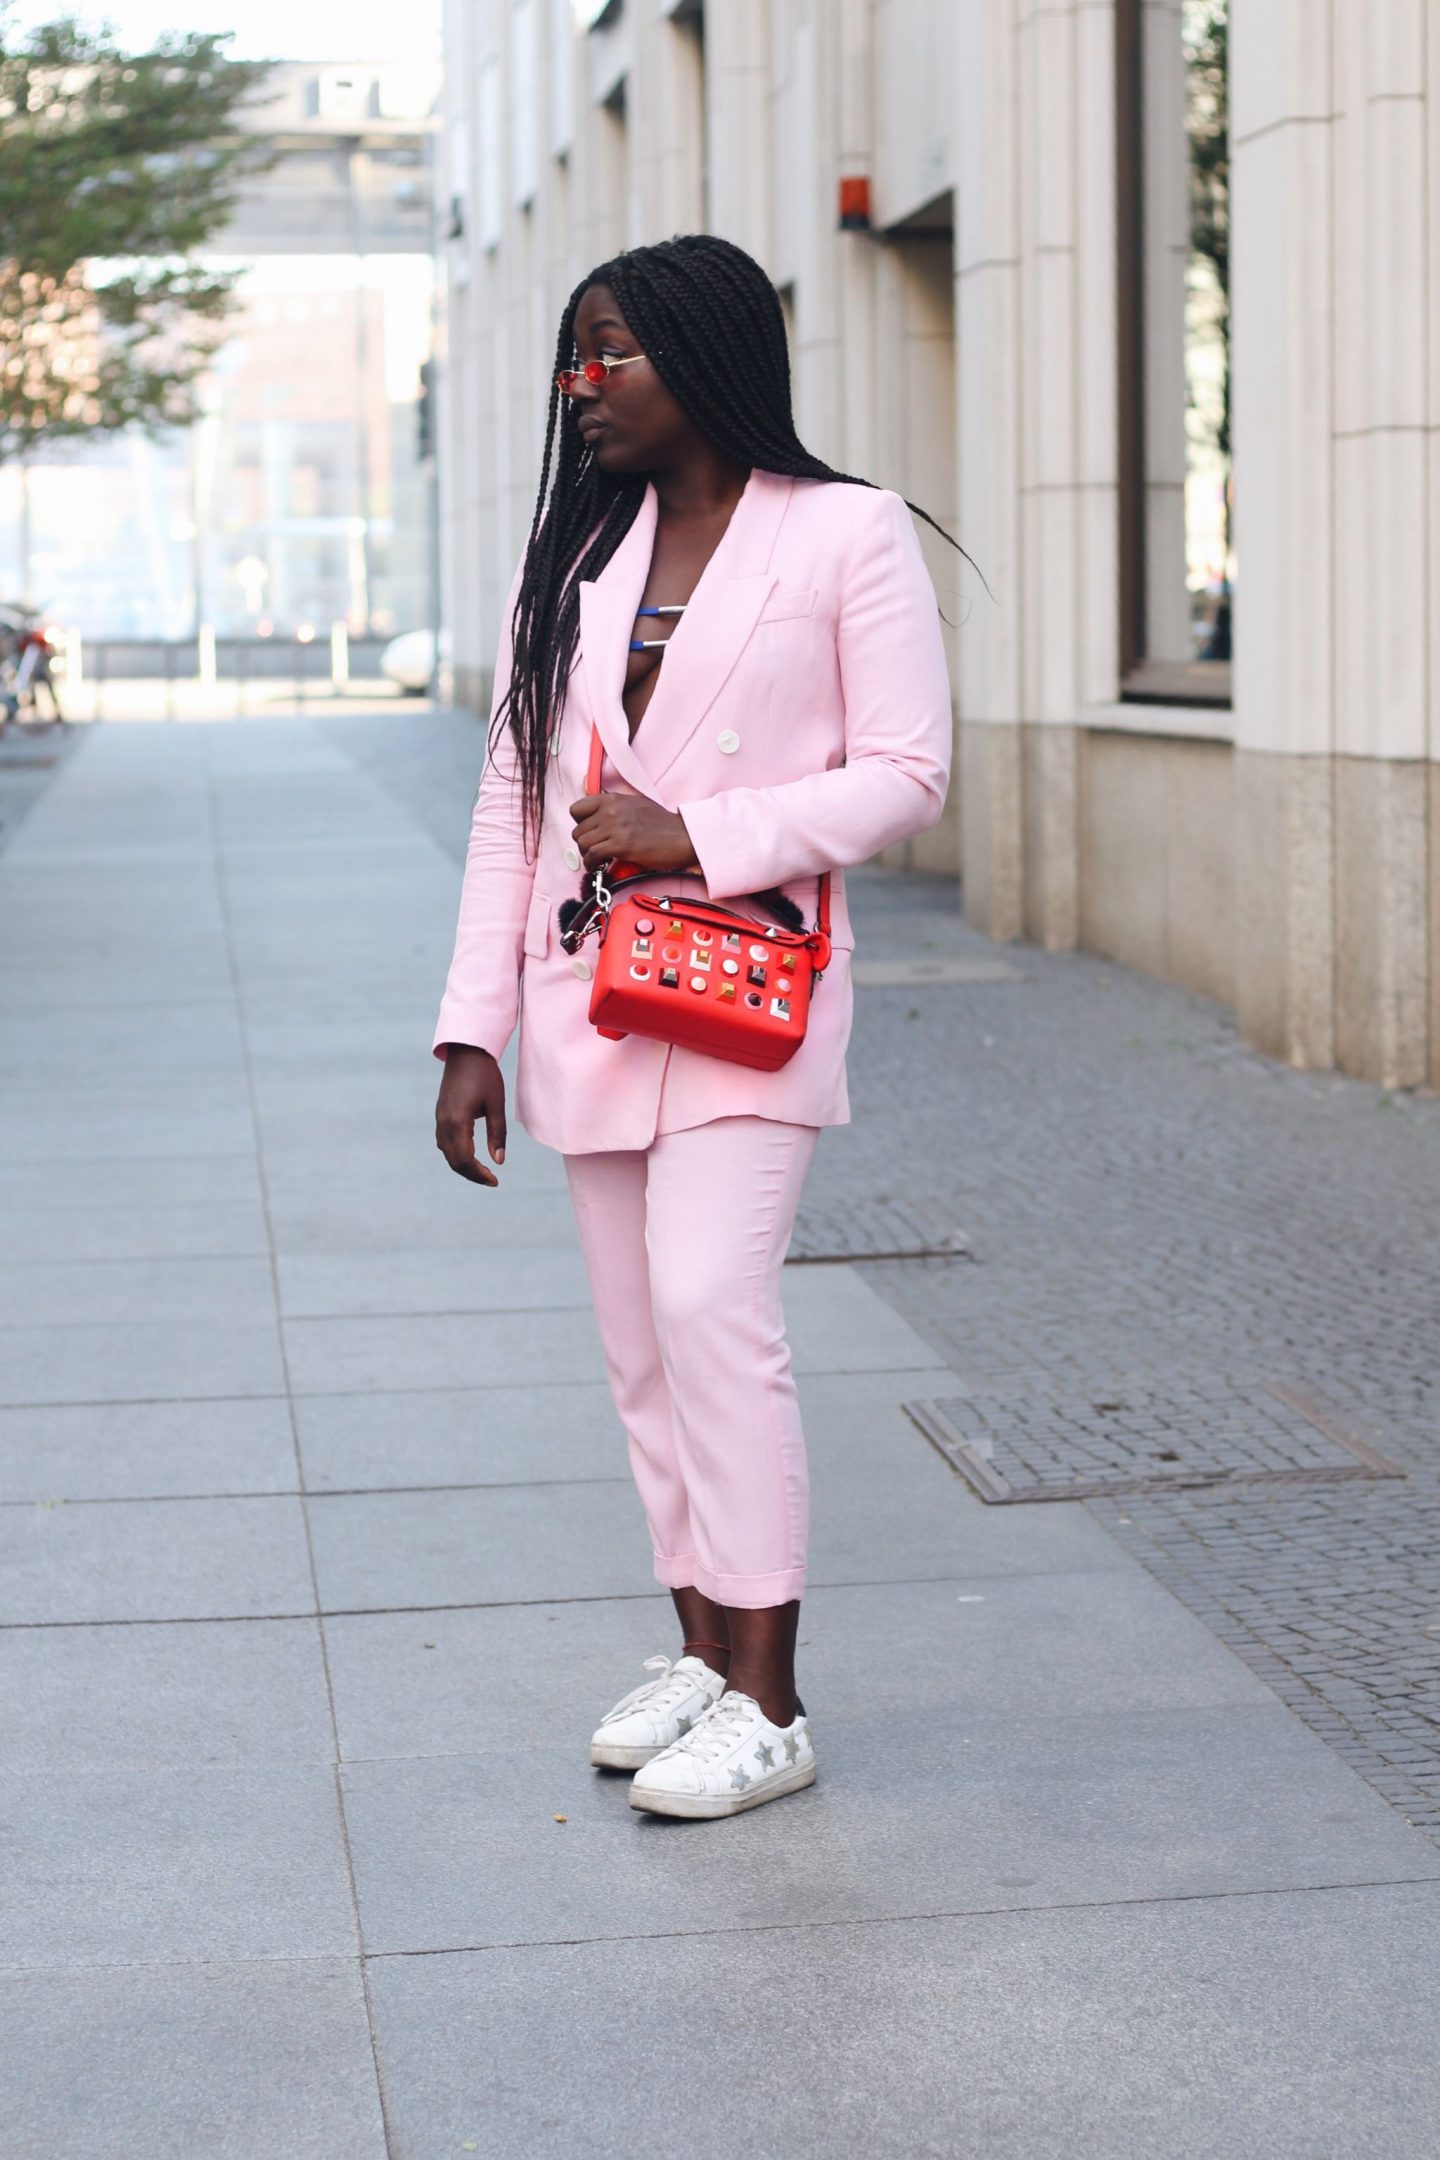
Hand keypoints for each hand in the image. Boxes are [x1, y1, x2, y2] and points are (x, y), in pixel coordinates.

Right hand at [435, 1045, 506, 1186]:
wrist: (466, 1052)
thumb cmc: (485, 1076)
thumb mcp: (496, 1104)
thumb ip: (497, 1134)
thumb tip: (499, 1161)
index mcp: (458, 1121)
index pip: (464, 1159)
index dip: (479, 1174)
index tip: (495, 1180)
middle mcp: (444, 1122)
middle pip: (454, 1160)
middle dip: (472, 1174)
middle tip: (491, 1180)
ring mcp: (440, 1118)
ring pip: (446, 1152)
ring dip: (462, 1165)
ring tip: (482, 1171)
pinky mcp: (441, 1114)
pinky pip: (444, 1141)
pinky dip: (455, 1153)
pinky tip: (470, 1154)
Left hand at [568, 790, 696, 873]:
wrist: (682, 836)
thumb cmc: (662, 824)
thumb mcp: (635, 805)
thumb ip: (615, 808)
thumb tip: (598, 819)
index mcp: (613, 799)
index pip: (576, 809)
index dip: (580, 824)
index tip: (590, 832)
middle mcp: (611, 810)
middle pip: (577, 830)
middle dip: (585, 843)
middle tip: (597, 850)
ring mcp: (615, 826)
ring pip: (582, 843)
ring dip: (588, 854)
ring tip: (599, 859)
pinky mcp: (621, 844)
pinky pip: (593, 855)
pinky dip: (592, 864)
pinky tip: (600, 866)